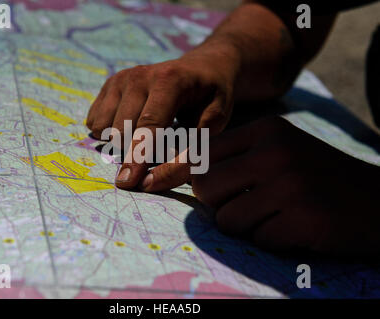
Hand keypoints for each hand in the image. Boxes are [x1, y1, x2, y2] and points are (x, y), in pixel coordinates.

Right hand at [86, 48, 240, 189]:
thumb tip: (149, 183)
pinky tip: (131, 126)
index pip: (149, 126)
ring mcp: (122, 78)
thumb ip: (188, 155)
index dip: (138, 157)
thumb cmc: (211, 101)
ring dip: (122, 141)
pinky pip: (95, 120)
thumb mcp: (214, 126)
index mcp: (170, 81)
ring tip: (148, 134)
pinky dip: (109, 131)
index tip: (127, 182)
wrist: (202, 68)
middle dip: (135, 150)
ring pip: (104, 127)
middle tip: (161, 145)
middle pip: (122, 130)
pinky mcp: (110, 83)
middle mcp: (140, 76)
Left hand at [191, 117, 379, 256]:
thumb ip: (236, 157)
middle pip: (206, 187)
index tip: (211, 190)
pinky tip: (295, 228)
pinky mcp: (304, 218)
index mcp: (266, 130)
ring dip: (246, 227)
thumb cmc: (317, 176)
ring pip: (227, 220)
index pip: (203, 154)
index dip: (199, 178)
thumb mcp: (280, 149)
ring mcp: (290, 184)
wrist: (376, 200)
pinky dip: (273, 240)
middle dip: (218, 205)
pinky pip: (259, 240)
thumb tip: (183, 173)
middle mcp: (276, 151)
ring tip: (274, 216)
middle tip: (243, 206)